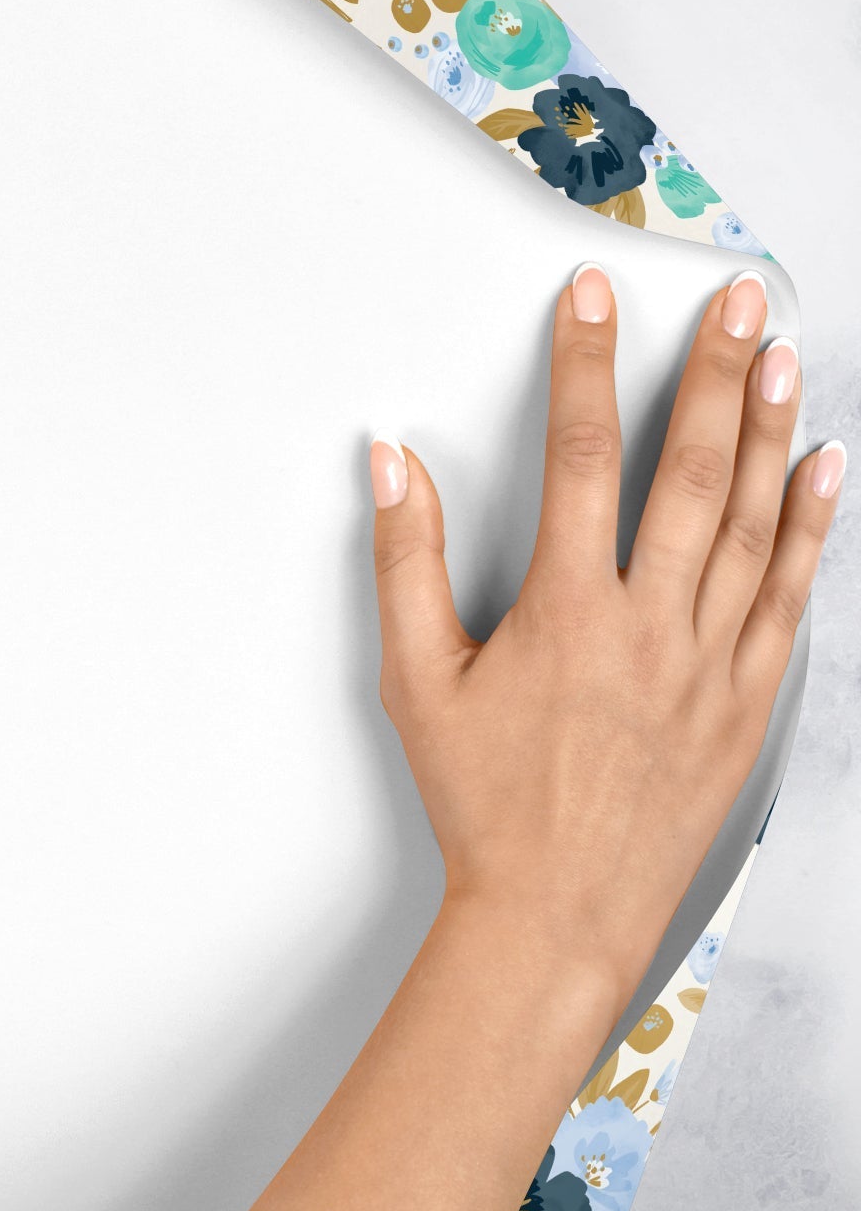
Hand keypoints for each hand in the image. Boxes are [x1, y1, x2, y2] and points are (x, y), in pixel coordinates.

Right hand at [87, 262, 841, 1210]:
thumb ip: (404, 561)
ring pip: (753, 521)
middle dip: (713, 371)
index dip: (584, 365)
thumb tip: (393, 465)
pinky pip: (789, 593)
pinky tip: (822, 471)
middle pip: (691, 470)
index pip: (578, 457)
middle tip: (737, 299)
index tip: (594, 298)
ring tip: (783, 352)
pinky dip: (810, 526)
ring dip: (769, 428)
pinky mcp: (748, 699)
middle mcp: (652, 625)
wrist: (560, 912)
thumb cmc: (485, 800)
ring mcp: (713, 662)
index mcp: (567, 612)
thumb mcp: (415, 680)